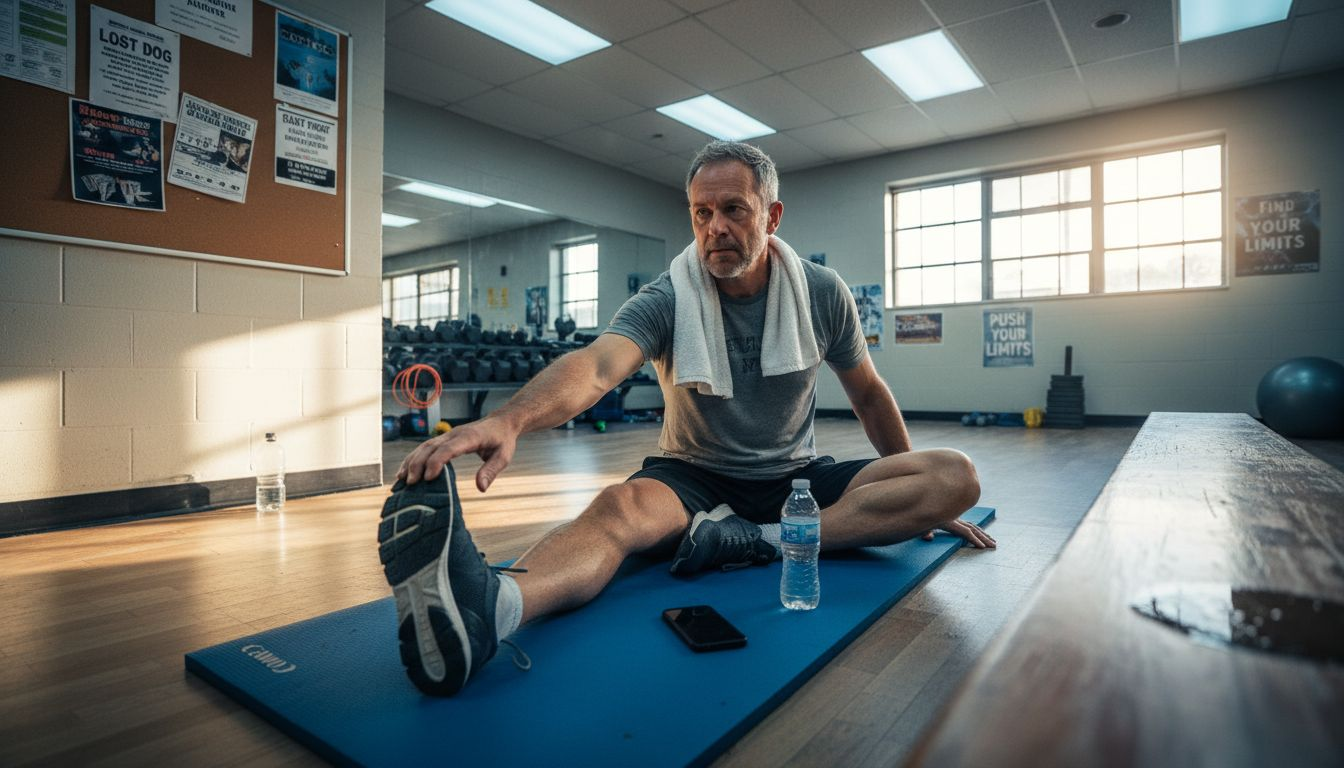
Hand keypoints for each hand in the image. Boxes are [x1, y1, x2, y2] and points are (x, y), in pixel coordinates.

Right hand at [397, 417, 517, 491]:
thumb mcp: (503, 456)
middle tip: (410, 483)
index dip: (437, 462)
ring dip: (412, 461)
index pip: (449, 448)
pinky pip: (426, 447)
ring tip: (401, 479)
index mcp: (469, 437)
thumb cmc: (502, 440)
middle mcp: (455, 434)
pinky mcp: (444, 439)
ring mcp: (447, 435)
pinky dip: (414, 458)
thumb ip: (491, 470)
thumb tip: (481, 488)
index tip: (428, 478)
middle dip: (418, 464)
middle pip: (431, 447)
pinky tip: (405, 471)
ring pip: (424, 446)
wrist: (501, 423)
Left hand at [921, 519, 995, 548]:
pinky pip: (968, 525)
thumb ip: (925, 532)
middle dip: (984, 538)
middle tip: (993, 546)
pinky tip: (983, 536)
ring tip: (993, 542)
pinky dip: (977, 531)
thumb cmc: (918, 517)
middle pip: (973, 528)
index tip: (982, 547)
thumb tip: (929, 538)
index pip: (965, 531)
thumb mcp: (920, 527)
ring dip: (984, 534)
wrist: (918, 504)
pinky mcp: (954, 519)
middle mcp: (954, 519)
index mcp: (948, 521)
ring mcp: (955, 519)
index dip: (973, 539)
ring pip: (973, 526)